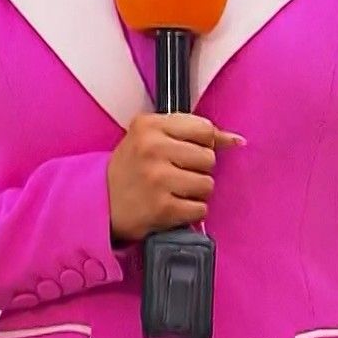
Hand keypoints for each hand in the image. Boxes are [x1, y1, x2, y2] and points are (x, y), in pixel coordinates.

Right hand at [106, 112, 244, 242]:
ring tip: (174, 191)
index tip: (192, 152)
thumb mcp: (151, 137)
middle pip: (208, 158)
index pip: (204, 128)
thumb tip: (236, 140)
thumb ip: (192, 132)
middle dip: (198, 169)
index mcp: (149, 126)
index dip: (204, 143)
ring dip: (196, 192)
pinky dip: (190, 211)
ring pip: (207, 184)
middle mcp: (152, 149)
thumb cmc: (131, 168)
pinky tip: (173, 206)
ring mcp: (158, 179)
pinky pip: (200, 209)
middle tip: (176, 174)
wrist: (101, 203)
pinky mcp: (163, 208)